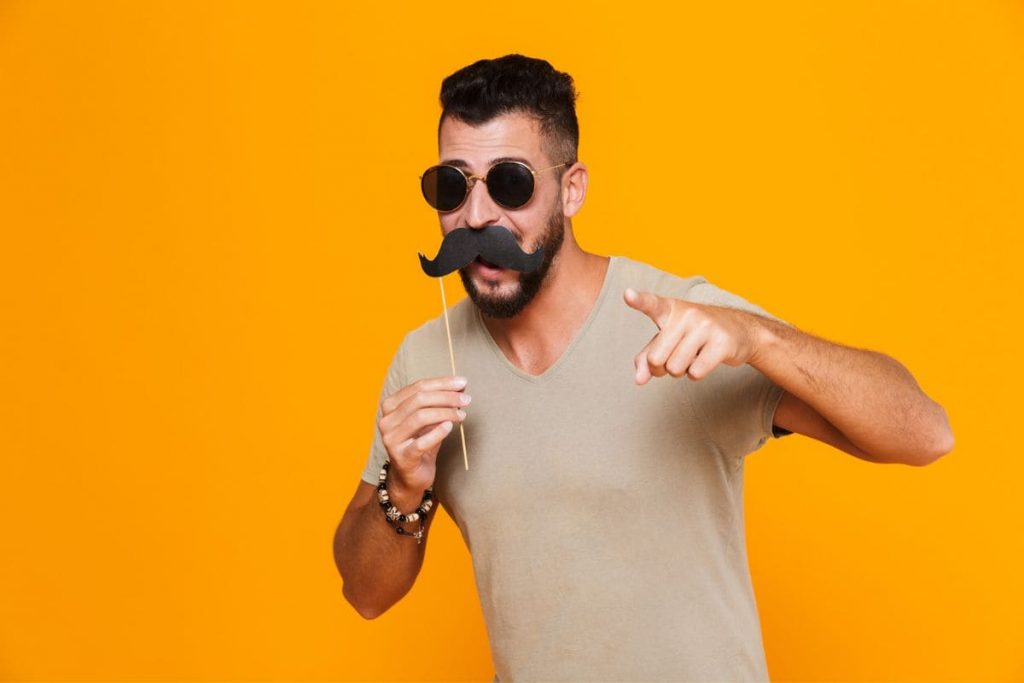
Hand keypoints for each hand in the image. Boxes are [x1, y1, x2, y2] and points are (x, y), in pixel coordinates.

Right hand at [377, 375, 469, 508]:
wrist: (411, 476)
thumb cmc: (421, 443)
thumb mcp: (429, 420)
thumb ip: (440, 403)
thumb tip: (461, 386)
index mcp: (391, 406)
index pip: (418, 387)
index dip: (442, 383)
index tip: (462, 383)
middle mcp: (387, 420)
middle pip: (419, 400)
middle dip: (446, 396)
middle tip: (466, 399)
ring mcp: (392, 439)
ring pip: (420, 417)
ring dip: (446, 413)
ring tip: (462, 415)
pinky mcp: (402, 457)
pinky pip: (421, 442)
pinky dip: (438, 432)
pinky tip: (450, 426)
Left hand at [624, 288, 761, 384]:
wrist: (738, 330)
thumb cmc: (693, 334)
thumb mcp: (667, 340)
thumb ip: (647, 357)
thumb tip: (639, 380)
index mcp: (669, 309)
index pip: (651, 304)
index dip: (638, 301)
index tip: (627, 295)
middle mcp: (687, 314)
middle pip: (657, 359)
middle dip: (662, 368)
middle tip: (675, 356)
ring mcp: (706, 326)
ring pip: (675, 369)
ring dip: (681, 371)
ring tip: (694, 355)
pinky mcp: (722, 342)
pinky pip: (695, 373)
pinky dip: (697, 374)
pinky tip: (706, 359)